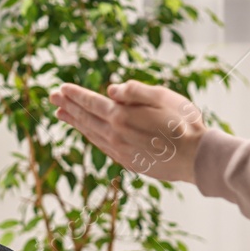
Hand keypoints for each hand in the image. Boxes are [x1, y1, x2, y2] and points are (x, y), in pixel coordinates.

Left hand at [49, 80, 205, 184]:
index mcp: (122, 116)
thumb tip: (110, 89)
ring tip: (62, 114)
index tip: (61, 89)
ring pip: (91, 133)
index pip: (91, 102)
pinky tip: (87, 132)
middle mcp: (115, 135)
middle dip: (68, 106)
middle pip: (86, 118)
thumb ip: (135, 91)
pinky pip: (101, 146)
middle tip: (53, 98)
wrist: (197, 158)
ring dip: (75, 122)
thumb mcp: (163, 97)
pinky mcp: (127, 161)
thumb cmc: (184, 123)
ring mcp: (120, 150)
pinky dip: (90, 136)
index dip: (75, 94)